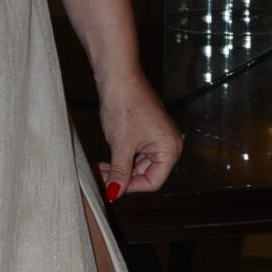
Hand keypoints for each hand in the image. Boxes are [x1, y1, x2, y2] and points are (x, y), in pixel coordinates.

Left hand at [96, 76, 181, 200]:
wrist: (119, 77)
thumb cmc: (125, 105)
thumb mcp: (121, 145)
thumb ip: (120, 172)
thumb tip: (115, 194)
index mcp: (170, 149)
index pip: (153, 182)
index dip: (132, 187)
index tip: (112, 188)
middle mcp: (169, 145)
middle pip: (146, 174)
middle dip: (124, 177)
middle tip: (101, 177)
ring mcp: (158, 137)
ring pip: (138, 165)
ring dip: (120, 168)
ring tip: (101, 168)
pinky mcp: (147, 132)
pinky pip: (136, 153)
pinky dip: (122, 158)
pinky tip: (107, 159)